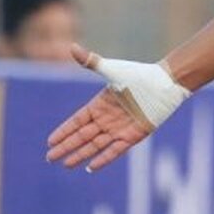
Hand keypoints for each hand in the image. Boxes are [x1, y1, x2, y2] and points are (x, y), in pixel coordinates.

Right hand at [45, 43, 187, 171]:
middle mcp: (108, 118)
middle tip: (49, 158)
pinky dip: (103, 158)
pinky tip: (90, 167)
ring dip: (81, 154)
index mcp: (100, 104)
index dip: (64, 131)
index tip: (50, 141)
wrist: (164, 83)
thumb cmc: (139, 74)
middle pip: (83, 136)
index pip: (77, 121)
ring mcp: (120, 127)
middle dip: (66, 146)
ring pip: (96, 145)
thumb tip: (71, 46)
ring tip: (66, 164)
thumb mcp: (112, 70)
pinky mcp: (134, 135)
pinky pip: (115, 150)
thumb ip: (91, 62)